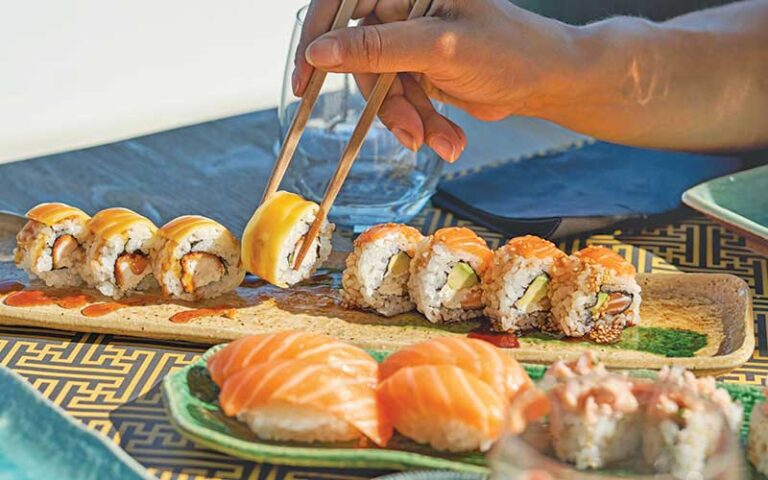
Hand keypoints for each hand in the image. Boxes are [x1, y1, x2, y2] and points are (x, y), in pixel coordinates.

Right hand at [292, 0, 579, 161]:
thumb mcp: (438, 47)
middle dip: (385, 101)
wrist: (545, 81)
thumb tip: (319, 52)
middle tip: (410, 131)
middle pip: (360, 55)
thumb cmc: (507, 50)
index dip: (317, 39)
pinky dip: (418, 123)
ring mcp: (410, 40)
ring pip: (379, 85)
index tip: (305, 81)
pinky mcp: (418, 69)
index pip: (342, 3)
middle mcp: (403, 7)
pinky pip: (398, 100)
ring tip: (440, 139)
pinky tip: (446, 137)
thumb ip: (377, 47)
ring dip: (407, 119)